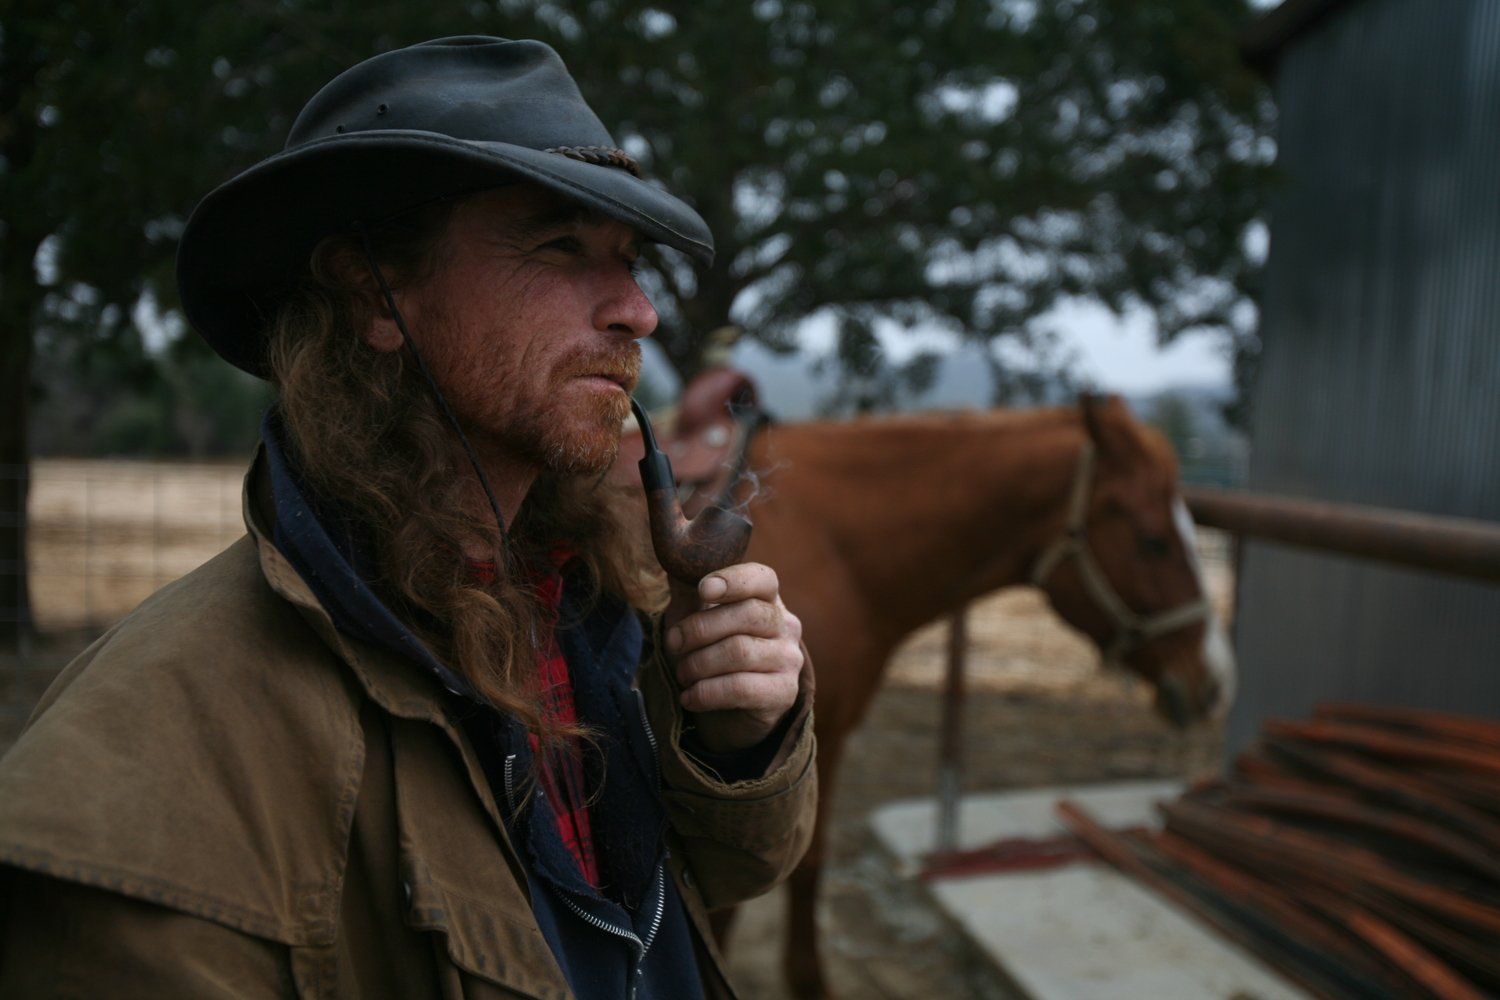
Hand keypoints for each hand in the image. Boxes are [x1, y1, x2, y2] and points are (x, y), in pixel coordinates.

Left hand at [663, 562, 803, 753]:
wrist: (726, 714)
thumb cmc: (709, 655)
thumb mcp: (693, 619)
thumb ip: (688, 590)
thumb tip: (677, 555)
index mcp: (767, 600)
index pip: (763, 579)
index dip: (734, 580)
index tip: (703, 589)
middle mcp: (786, 626)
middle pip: (749, 614)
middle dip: (700, 628)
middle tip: (673, 642)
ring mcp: (789, 660)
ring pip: (741, 651)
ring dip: (699, 663)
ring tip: (683, 673)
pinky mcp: (784, 693)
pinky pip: (742, 687)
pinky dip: (707, 692)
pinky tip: (690, 697)